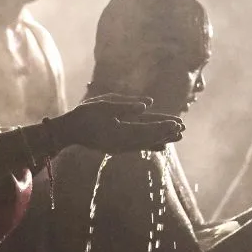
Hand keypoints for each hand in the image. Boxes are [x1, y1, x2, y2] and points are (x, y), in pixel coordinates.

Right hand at [50, 95, 183, 152]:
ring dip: (162, 139)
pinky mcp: (118, 147)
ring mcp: (120, 147)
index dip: (163, 126)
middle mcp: (123, 143)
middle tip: (182, 129)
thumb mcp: (104, 104)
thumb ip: (126, 105)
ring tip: (178, 137)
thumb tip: (147, 105)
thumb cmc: (84, 115)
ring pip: (146, 143)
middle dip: (166, 133)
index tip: (177, 123)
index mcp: (120, 131)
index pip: (146, 129)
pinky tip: (162, 146)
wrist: (69, 131)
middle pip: (149, 138)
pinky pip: (139, 146)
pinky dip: (151, 145)